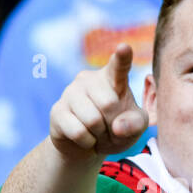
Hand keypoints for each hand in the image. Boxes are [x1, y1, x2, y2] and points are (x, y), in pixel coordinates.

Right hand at [48, 44, 148, 161]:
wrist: (88, 145)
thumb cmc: (117, 129)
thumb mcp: (135, 127)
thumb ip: (135, 123)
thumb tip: (117, 126)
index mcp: (112, 78)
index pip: (119, 65)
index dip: (122, 57)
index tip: (124, 47)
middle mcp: (89, 79)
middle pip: (108, 104)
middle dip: (113, 124)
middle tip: (109, 127)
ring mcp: (70, 93)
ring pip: (92, 121)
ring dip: (100, 135)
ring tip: (97, 132)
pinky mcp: (57, 110)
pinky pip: (78, 132)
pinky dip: (87, 142)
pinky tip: (85, 138)